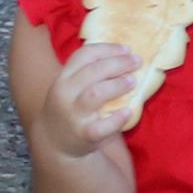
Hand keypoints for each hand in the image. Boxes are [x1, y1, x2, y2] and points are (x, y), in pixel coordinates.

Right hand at [31, 40, 145, 159]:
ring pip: (95, 94)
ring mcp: (74, 115)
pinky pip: (102, 126)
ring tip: (133, 81)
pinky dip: (117, 118)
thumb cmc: (71, 108)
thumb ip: (89, 73)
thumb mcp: (70, 87)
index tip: (126, 49)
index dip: (107, 49)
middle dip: (117, 63)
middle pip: (92, 71)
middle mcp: (65, 94)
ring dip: (117, 85)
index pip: (84, 55)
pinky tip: (128, 111)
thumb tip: (124, 56)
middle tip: (137, 61)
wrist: (56, 143)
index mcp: (63, 78)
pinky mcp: (84, 135)